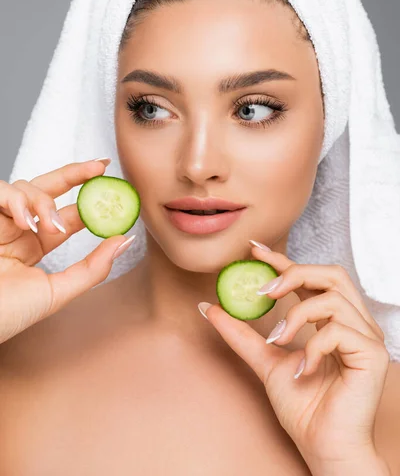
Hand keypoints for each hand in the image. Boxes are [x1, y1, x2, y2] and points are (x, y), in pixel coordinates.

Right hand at [0, 159, 134, 343]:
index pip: (67, 214)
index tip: (112, 187)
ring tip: (50, 226)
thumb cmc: (7, 314)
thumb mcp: (57, 292)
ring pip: (28, 186)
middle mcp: (18, 229)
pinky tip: (25, 221)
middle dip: (76, 174)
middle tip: (99, 168)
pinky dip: (16, 200)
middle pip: (50, 188)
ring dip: (44, 202)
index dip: (90, 200)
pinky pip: (0, 189)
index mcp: (35, 246)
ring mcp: (0, 220)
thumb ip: (93, 268)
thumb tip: (124, 240)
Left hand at [198, 242, 389, 466]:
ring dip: (297, 315)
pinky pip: (338, 331)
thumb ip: (241, 334)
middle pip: (332, 274)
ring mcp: (366, 337)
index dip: (284, 260)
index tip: (254, 250)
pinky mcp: (373, 354)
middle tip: (265, 290)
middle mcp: (354, 322)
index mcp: (334, 319)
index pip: (311, 277)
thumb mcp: (264, 360)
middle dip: (295, 274)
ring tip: (278, 339)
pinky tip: (303, 369)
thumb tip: (208, 307)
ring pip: (333, 299)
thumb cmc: (302, 406)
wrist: (322, 446)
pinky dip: (312, 346)